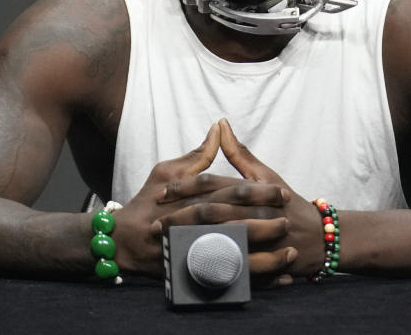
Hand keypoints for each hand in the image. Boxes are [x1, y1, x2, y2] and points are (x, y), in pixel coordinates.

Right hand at [110, 123, 290, 277]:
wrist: (121, 241)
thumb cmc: (146, 202)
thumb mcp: (166, 171)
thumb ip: (196, 155)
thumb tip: (218, 128)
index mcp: (190, 198)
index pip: (229, 192)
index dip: (258, 192)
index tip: (282, 192)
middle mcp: (192, 225)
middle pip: (234, 224)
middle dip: (264, 223)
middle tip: (289, 221)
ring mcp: (192, 251)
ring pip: (234, 255)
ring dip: (264, 257)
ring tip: (289, 254)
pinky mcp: (193, 273)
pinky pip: (227, 280)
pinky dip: (252, 281)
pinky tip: (275, 280)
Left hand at [157, 119, 325, 281]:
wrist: (319, 237)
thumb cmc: (286, 201)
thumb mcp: (265, 175)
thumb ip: (239, 153)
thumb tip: (220, 124)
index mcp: (253, 188)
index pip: (214, 184)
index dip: (186, 187)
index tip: (162, 192)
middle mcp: (255, 211)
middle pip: (213, 212)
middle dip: (181, 217)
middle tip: (155, 222)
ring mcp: (260, 238)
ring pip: (221, 239)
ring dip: (192, 241)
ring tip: (167, 244)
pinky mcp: (263, 262)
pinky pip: (234, 265)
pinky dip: (213, 266)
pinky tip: (192, 267)